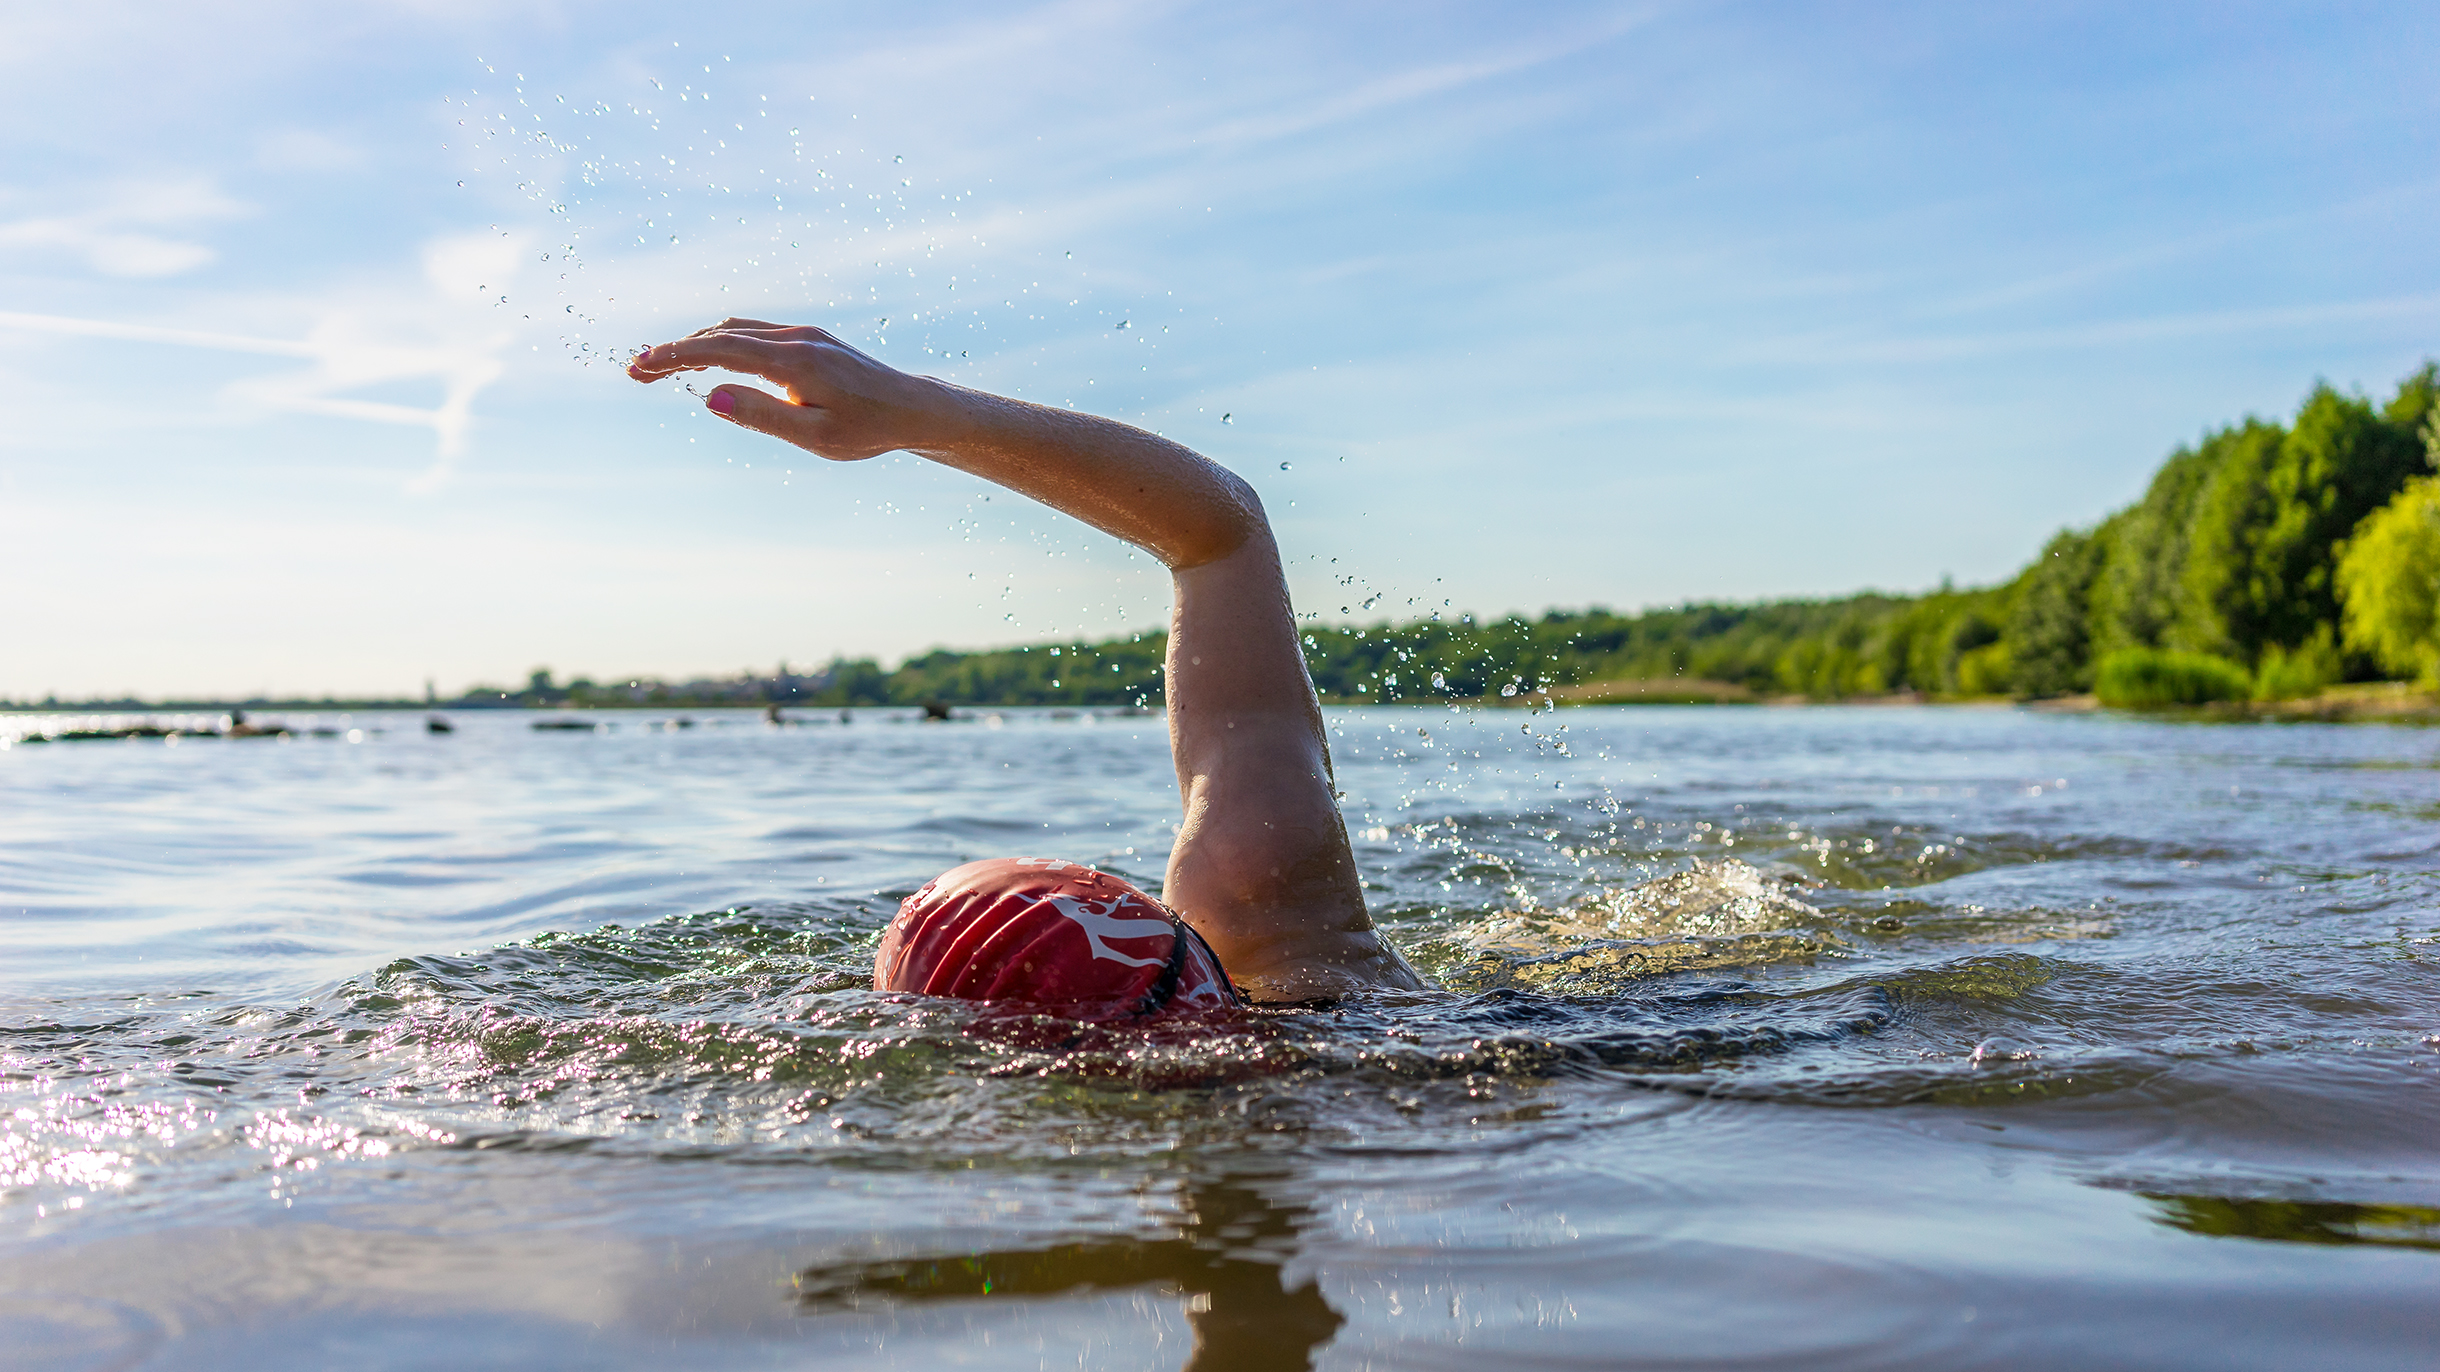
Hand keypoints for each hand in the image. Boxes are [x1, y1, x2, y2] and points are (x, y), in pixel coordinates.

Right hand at [626, 318, 957, 461]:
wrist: (911, 409)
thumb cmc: (867, 430)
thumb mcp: (814, 435)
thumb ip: (762, 415)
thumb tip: (710, 396)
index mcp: (794, 360)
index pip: (720, 349)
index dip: (674, 355)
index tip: (639, 367)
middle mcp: (796, 337)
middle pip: (720, 334)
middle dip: (674, 351)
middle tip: (635, 372)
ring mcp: (804, 333)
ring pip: (736, 329)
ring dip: (696, 344)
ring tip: (661, 367)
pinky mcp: (810, 338)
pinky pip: (754, 333)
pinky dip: (721, 342)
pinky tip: (707, 360)